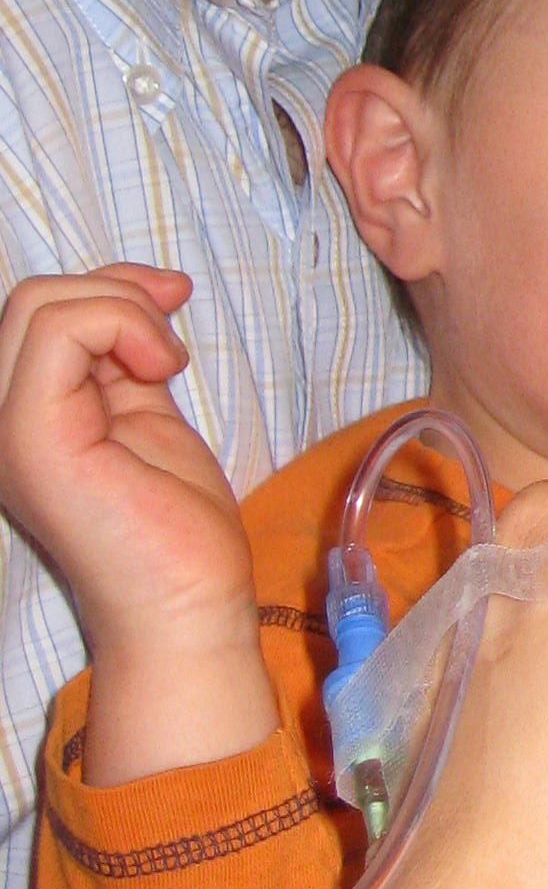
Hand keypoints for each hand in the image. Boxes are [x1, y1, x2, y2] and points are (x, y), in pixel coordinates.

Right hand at [0, 266, 253, 646]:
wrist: (189, 600)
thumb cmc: (174, 523)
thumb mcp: (144, 412)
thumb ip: (124, 357)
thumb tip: (149, 290)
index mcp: (22, 414)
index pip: (36, 313)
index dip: (108, 288)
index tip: (171, 301)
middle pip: (29, 297)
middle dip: (116, 291)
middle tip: (171, 333)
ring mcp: (6, 429)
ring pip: (38, 304)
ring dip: (124, 309)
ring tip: (166, 362)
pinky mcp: (32, 437)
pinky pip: (60, 331)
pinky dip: (124, 325)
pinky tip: (163, 370)